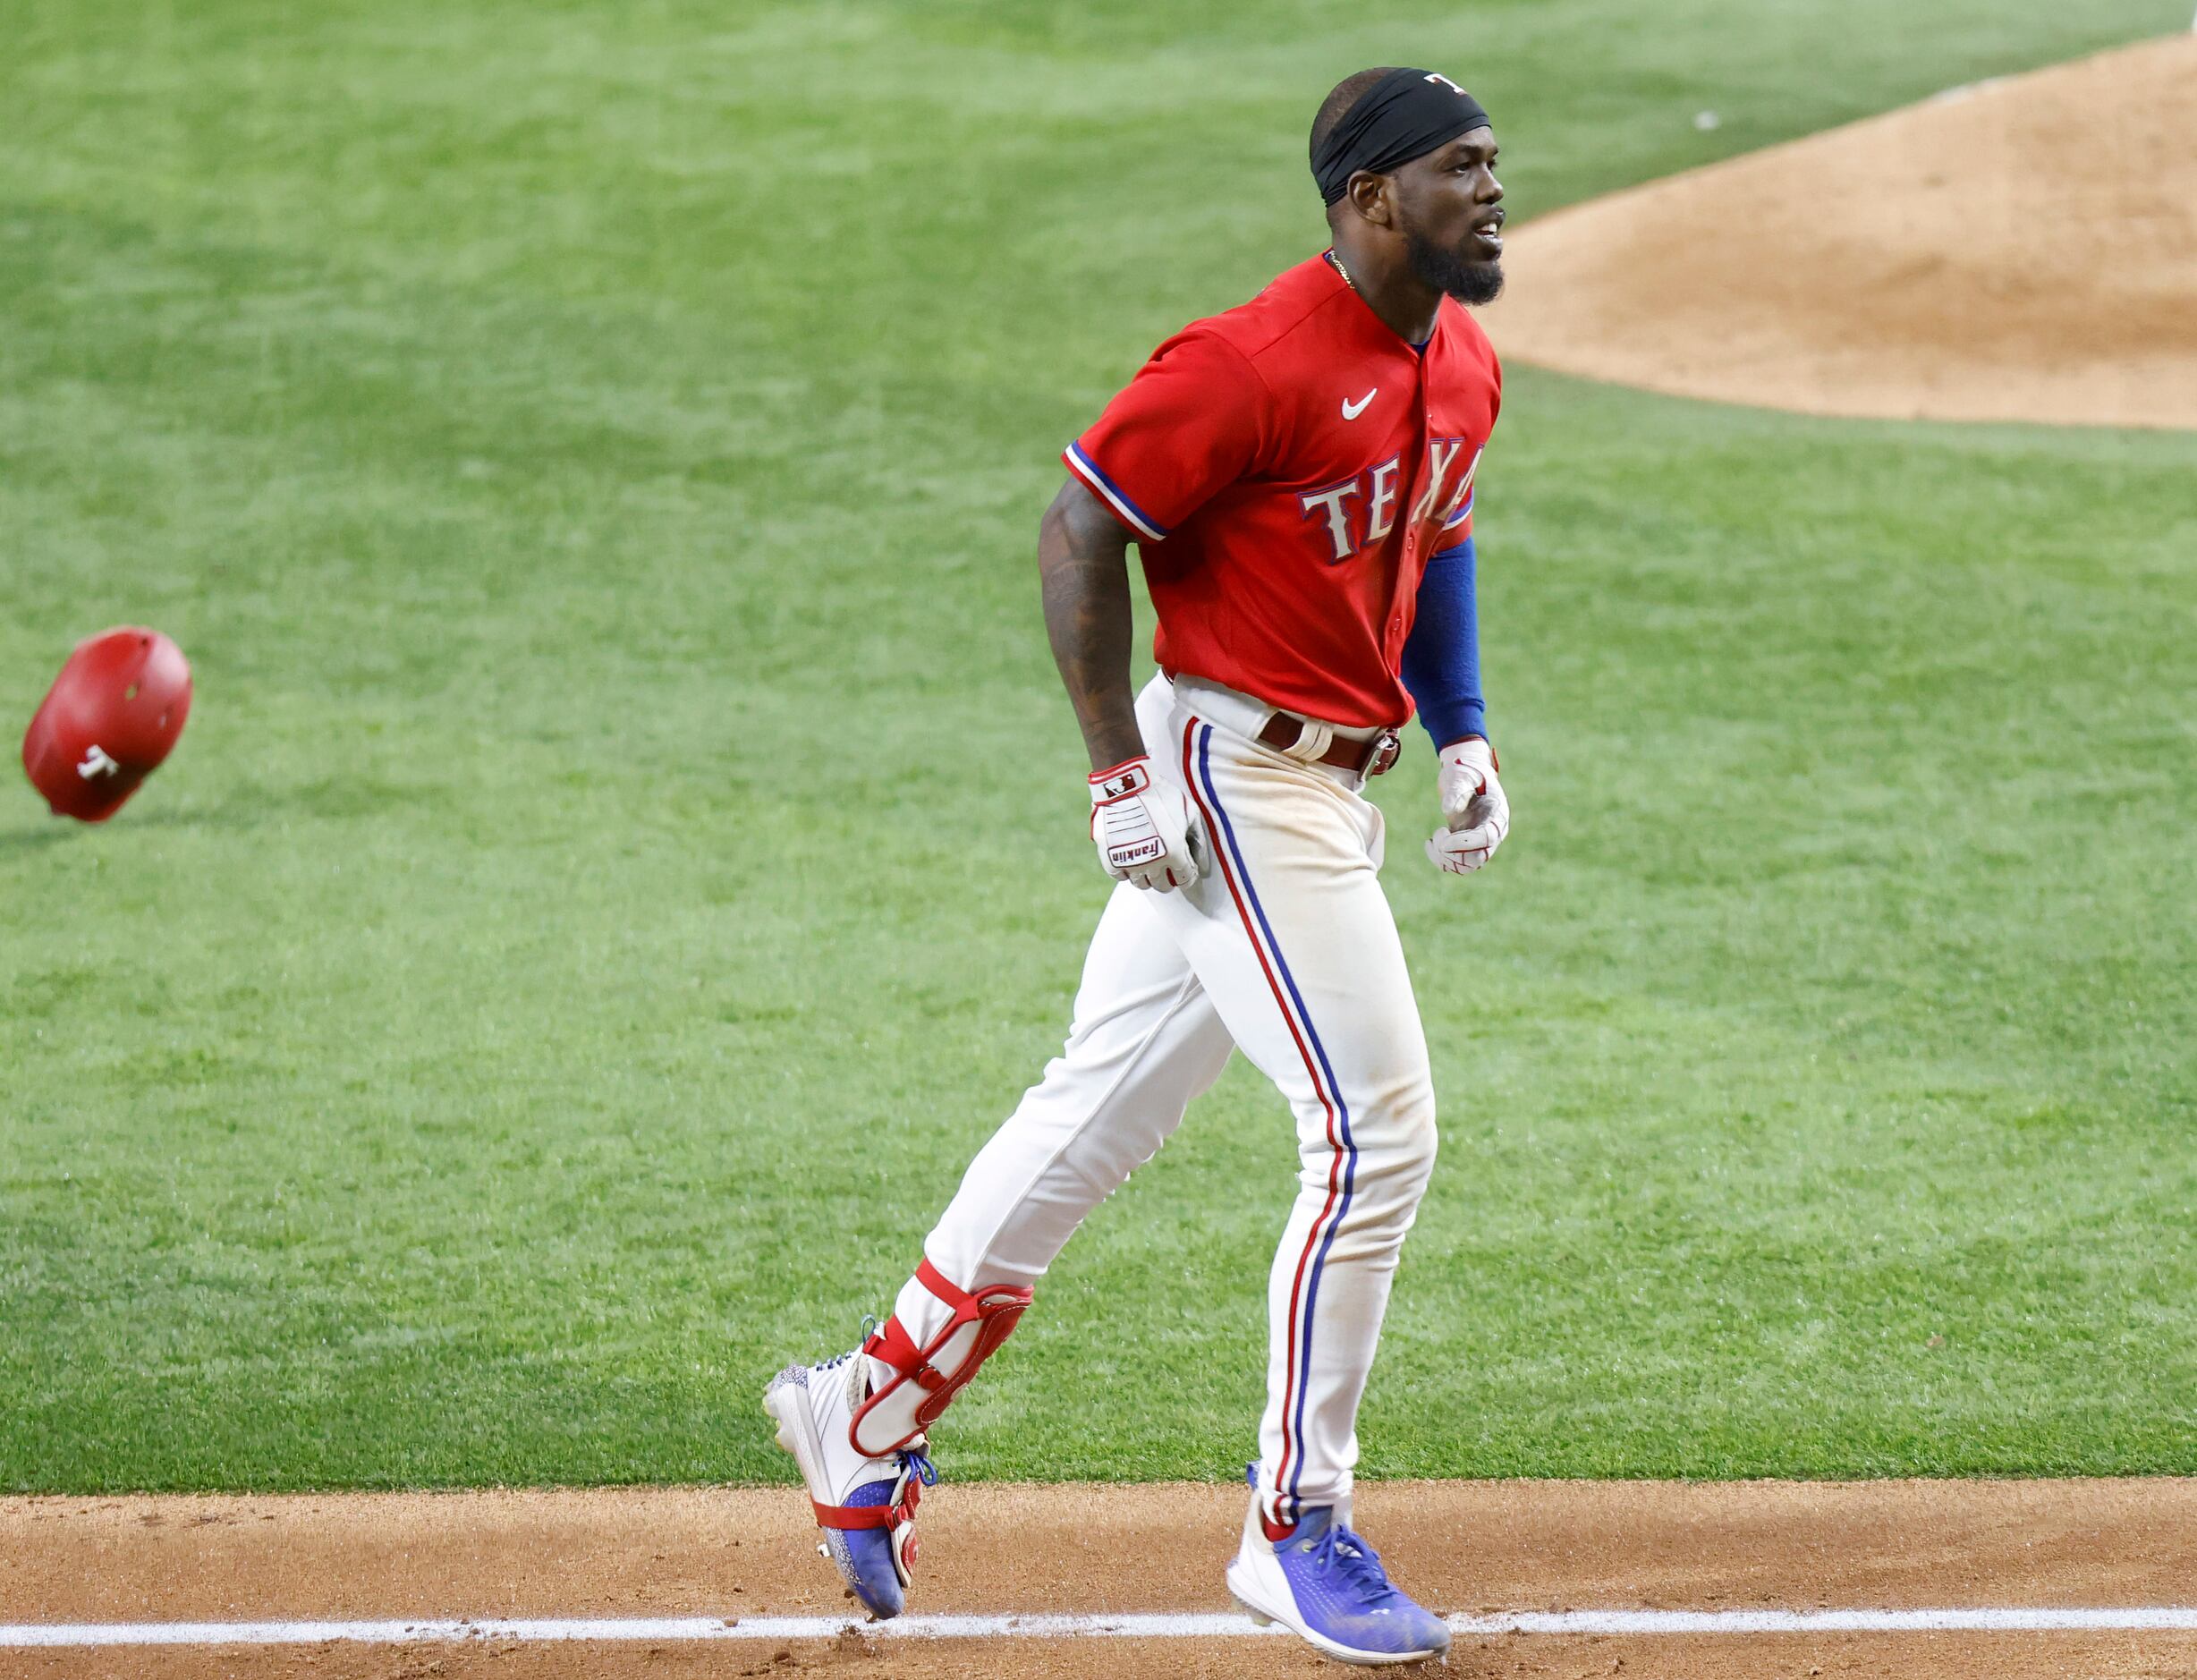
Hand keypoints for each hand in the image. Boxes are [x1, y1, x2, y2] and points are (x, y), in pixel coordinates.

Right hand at [1089, 757, 1204, 890]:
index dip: (1187, 876)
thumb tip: (1203, 867)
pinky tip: (1129, 857)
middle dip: (1167, 877)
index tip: (1184, 868)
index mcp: (1174, 854)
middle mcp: (1153, 863)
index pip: (1185, 880)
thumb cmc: (1161, 795)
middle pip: (1163, 886)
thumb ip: (1199, 840)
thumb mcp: (1189, 811)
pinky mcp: (1109, 858)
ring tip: (1147, 861)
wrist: (1125, 784)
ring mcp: (1129, 862)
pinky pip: (1120, 876)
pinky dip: (1125, 871)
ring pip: (1141, 884)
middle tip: (1165, 865)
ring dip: (1147, 876)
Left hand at [1426, 737, 1508, 874]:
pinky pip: (1457, 864)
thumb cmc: (1464, 771)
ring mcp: (1480, 841)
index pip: (1488, 838)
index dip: (1466, 843)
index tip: (1443, 838)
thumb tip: (1447, 809)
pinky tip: (1429, 843)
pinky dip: (1440, 860)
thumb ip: (1456, 790)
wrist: (1464, 776)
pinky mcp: (1466, 846)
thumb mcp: (1460, 776)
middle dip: (1453, 852)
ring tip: (1433, 840)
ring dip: (1446, 859)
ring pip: (1468, 866)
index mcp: (1497, 814)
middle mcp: (1493, 832)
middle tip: (1437, 833)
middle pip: (1479, 857)